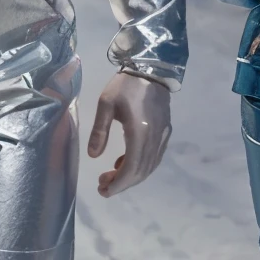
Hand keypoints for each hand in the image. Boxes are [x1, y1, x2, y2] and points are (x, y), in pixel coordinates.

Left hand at [88, 72, 171, 196]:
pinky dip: (140, 166)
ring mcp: (163, 137)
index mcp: (141, 132)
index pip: (132, 168)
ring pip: (149, 167)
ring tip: (111, 177)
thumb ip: (100, 131)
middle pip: (141, 171)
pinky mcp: (165, 133)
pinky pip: (154, 158)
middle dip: (122, 183)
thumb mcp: (106, 104)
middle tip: (103, 186)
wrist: (152, 69)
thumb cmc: (126, 85)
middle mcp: (155, 139)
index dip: (119, 183)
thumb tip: (93, 156)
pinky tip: (125, 162)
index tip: (103, 190)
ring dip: (131, 177)